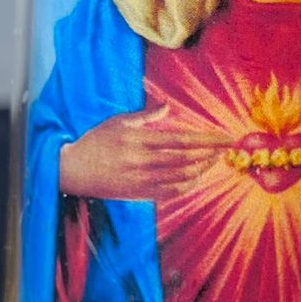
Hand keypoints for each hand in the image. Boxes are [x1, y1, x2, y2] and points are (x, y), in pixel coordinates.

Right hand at [59, 103, 224, 202]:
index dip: (207, 140)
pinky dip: (188, 185)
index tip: (224, 137)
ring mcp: (142, 181)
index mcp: (139, 141)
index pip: (182, 140)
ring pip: (182, 177)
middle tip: (227, 148)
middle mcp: (143, 162)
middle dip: (211, 154)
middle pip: (186, 159)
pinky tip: (197, 177)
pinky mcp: (139, 194)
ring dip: (203, 169)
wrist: (73, 171)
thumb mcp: (118, 122)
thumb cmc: (95, 142)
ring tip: (216, 160)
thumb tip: (167, 107)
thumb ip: (145, 116)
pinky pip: (171, 192)